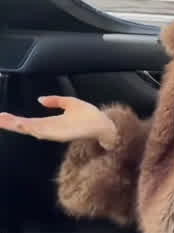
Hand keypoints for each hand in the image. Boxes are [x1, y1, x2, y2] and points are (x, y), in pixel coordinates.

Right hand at [0, 95, 116, 146]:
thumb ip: (55, 100)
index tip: (1, 116)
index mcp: (51, 123)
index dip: (15, 119)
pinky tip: (20, 124)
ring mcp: (54, 133)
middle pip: (25, 127)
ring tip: (3, 120)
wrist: (105, 125)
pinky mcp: (60, 133)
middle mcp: (50, 130)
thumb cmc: (91, 117)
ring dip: (16, 125)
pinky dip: (30, 127)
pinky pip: (42, 130)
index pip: (29, 122)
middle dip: (9, 123)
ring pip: (30, 129)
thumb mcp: (70, 103)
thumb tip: (40, 99)